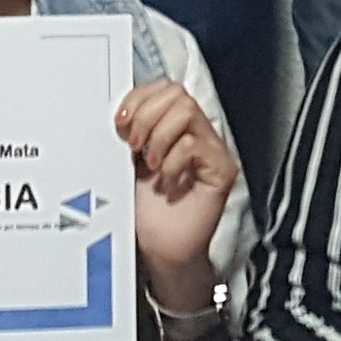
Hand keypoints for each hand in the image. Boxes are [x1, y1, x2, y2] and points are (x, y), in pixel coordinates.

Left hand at [115, 81, 236, 295]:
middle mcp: (195, 134)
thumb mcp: (128, 165)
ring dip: (159, 137)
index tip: (120, 123)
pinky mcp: (221, 169)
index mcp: (171, 127)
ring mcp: (211, 150)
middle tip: (134, 145)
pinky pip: (195, 144)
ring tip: (151, 164)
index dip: (138, 98)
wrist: (161, 252)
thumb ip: (130, 135)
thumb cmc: (146, 214)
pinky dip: (172, 162)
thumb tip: (119, 112)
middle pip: (176, 93)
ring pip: (186, 111)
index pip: (163, 88)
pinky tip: (167, 182)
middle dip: (146, 115)